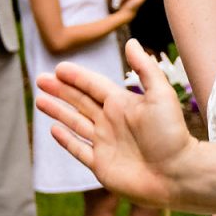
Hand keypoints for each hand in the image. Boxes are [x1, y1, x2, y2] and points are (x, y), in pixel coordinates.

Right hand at [37, 40, 197, 207]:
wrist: (177, 174)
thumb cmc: (171, 134)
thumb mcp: (160, 94)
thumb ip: (145, 68)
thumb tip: (130, 41)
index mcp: (123, 103)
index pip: (93, 85)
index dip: (76, 77)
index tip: (59, 67)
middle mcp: (111, 121)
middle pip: (80, 101)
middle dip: (60, 90)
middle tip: (40, 79)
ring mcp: (105, 143)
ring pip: (75, 122)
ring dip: (58, 111)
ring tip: (39, 100)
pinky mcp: (101, 165)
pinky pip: (78, 149)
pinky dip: (65, 139)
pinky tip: (53, 129)